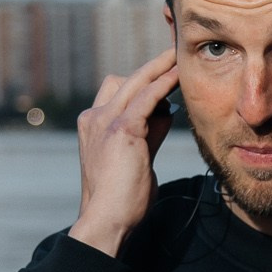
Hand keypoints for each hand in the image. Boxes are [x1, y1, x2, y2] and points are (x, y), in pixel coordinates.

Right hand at [69, 47, 179, 256]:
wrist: (107, 218)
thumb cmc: (122, 198)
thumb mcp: (135, 158)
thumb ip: (148, 133)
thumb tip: (167, 112)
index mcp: (92, 125)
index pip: (115, 92)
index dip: (139, 83)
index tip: (160, 75)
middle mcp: (94, 118)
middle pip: (124, 80)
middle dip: (151, 67)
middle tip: (172, 53)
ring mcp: (104, 121)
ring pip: (136, 82)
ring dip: (160, 68)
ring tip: (179, 57)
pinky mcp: (122, 128)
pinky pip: (147, 96)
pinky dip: (163, 83)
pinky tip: (178, 75)